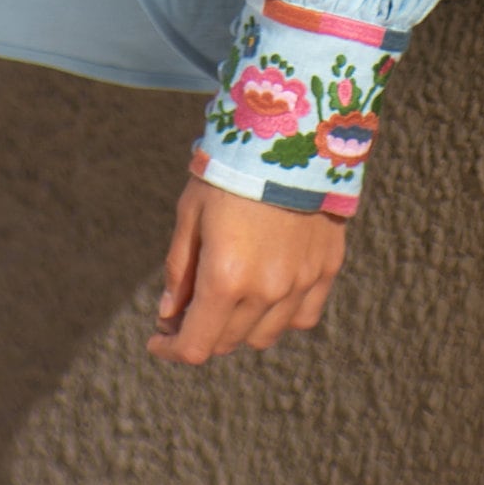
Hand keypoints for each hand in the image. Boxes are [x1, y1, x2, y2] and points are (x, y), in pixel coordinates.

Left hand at [147, 177, 345, 364]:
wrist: (291, 134)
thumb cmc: (231, 170)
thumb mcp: (191, 212)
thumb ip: (180, 269)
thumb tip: (168, 315)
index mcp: (225, 278)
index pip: (196, 345)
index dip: (171, 349)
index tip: (158, 340)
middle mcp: (266, 291)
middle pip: (227, 342)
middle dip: (200, 332)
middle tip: (186, 308)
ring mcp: (301, 284)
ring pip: (264, 336)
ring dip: (239, 328)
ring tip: (226, 297)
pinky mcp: (325, 270)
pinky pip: (301, 317)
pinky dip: (279, 316)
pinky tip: (266, 293)